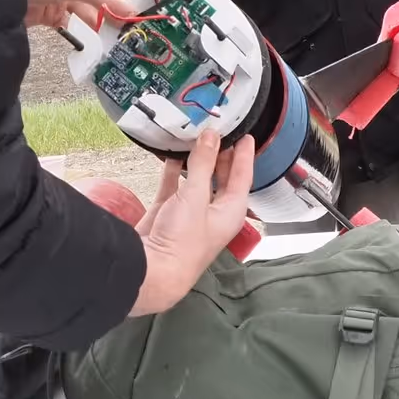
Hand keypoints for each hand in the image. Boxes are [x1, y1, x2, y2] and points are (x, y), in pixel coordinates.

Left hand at [26, 0, 137, 30]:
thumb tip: (128, 10)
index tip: (135, 10)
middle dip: (113, 8)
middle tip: (127, 25)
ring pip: (89, 9)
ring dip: (100, 20)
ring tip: (114, 35)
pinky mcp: (52, 11)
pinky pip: (74, 21)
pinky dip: (84, 30)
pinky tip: (94, 38)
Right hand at [130, 127, 256, 315]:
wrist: (152, 269)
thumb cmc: (183, 241)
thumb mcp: (196, 197)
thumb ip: (203, 164)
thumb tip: (211, 136)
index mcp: (231, 211)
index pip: (243, 176)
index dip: (244, 154)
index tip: (246, 134)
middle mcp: (214, 211)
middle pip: (222, 177)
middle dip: (221, 154)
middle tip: (219, 129)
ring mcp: (190, 212)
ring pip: (197, 180)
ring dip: (196, 160)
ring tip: (195, 135)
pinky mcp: (168, 212)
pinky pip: (174, 185)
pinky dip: (173, 170)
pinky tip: (171, 153)